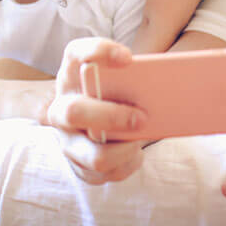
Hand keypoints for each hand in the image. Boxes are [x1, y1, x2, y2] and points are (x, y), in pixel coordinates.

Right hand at [45, 37, 147, 183]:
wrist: (96, 125)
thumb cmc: (114, 94)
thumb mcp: (117, 81)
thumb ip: (131, 79)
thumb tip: (164, 87)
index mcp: (72, 74)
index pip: (77, 54)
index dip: (100, 52)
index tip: (128, 58)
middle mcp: (61, 107)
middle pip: (75, 112)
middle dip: (112, 117)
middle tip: (142, 117)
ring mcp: (67, 140)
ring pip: (94, 154)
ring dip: (124, 150)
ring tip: (142, 139)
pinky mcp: (79, 166)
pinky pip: (106, 173)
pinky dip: (127, 164)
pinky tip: (137, 153)